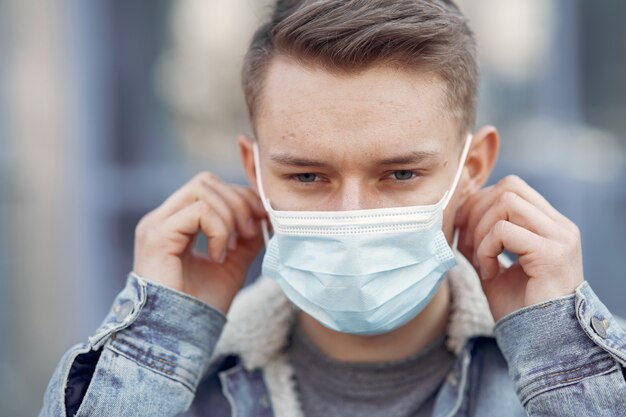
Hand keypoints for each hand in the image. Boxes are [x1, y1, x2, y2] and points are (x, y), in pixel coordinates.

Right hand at [133, 172, 266, 313]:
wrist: (175, 337)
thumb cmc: (197, 307)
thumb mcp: (230, 266)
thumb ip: (244, 240)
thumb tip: (264, 217)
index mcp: (175, 223)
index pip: (209, 187)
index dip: (240, 197)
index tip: (258, 223)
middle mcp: (162, 218)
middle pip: (206, 181)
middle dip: (238, 202)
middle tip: (249, 234)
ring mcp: (156, 224)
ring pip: (203, 189)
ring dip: (230, 216)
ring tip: (232, 248)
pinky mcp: (157, 235)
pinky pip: (200, 211)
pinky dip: (219, 230)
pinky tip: (218, 256)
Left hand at [455, 175, 583, 321]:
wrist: (542, 343)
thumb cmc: (518, 307)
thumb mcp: (494, 264)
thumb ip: (481, 238)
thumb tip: (458, 213)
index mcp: (549, 225)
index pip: (512, 188)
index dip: (480, 204)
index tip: (465, 234)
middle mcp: (560, 226)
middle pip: (509, 188)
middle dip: (477, 213)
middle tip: (467, 246)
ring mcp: (560, 237)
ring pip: (506, 203)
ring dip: (481, 231)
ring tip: (480, 262)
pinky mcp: (552, 253)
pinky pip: (504, 232)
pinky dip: (486, 250)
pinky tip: (490, 274)